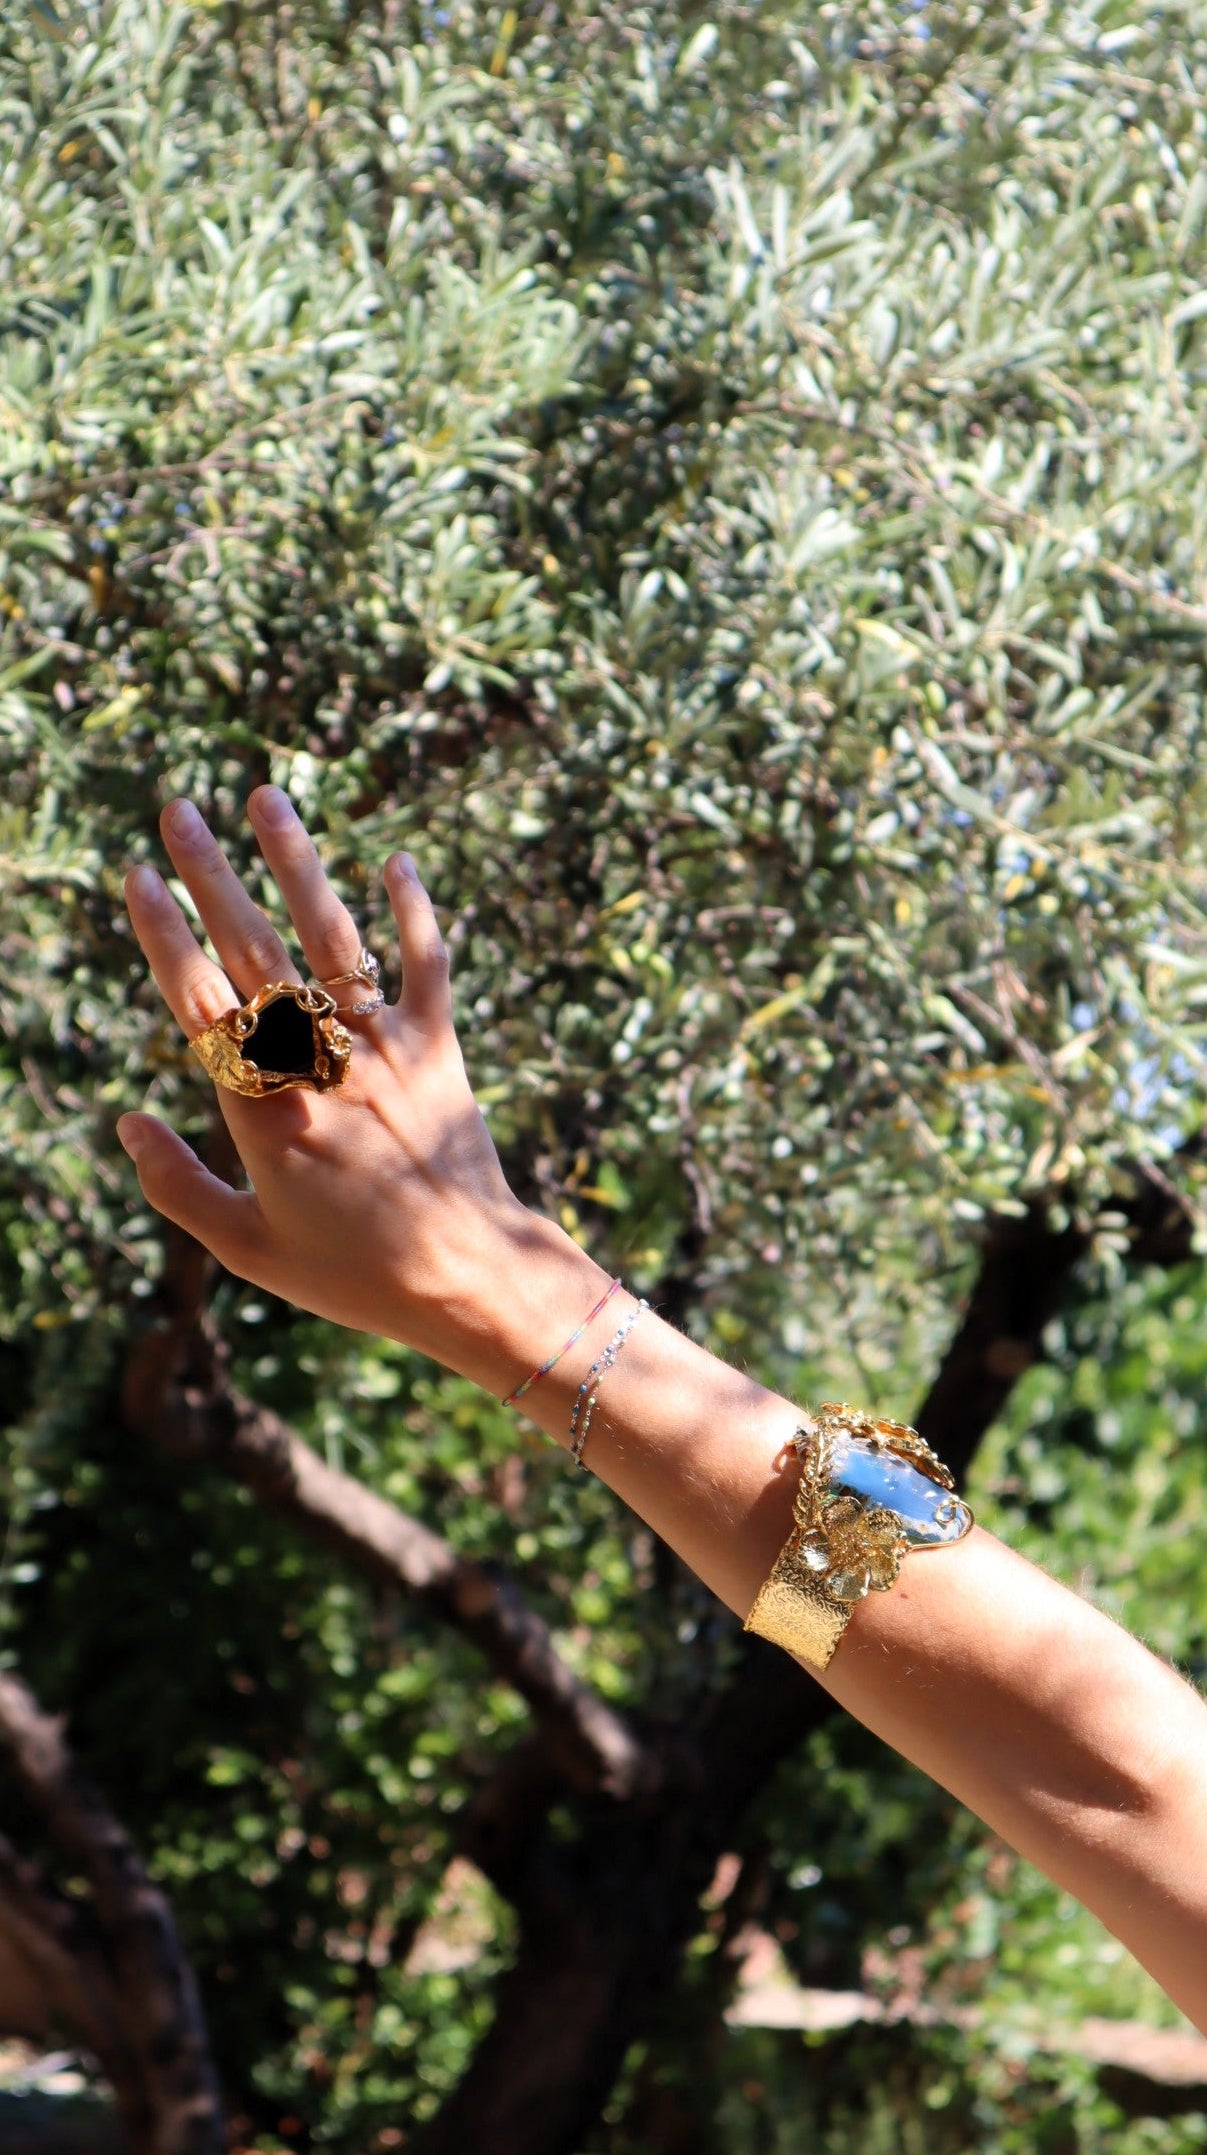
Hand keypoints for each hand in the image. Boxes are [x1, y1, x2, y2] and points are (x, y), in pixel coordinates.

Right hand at [119, 790, 535, 1382]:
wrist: (470, 1278)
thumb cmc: (353, 1274)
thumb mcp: (247, 1248)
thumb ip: (176, 1186)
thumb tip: (125, 1122)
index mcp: (261, 1109)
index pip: (199, 1000)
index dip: (164, 933)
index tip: (137, 876)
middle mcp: (320, 1062)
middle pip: (255, 947)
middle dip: (211, 871)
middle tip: (177, 809)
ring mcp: (384, 1047)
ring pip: (334, 935)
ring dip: (298, 861)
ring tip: (267, 797)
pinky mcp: (442, 1048)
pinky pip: (427, 963)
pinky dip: (414, 910)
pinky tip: (395, 860)